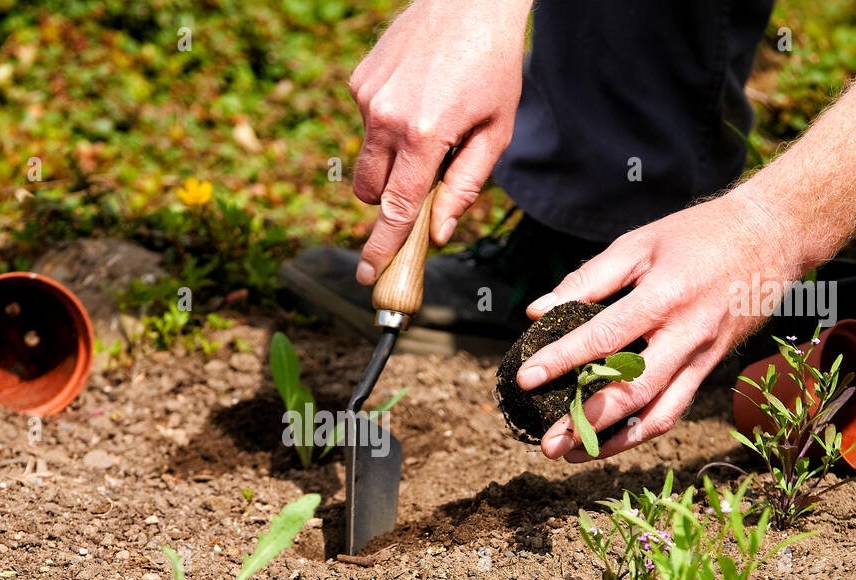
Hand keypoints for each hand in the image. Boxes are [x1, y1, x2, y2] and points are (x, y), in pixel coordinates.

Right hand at [349, 0, 529, 284]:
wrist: (468, 0)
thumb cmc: (493, 66)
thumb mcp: (496, 131)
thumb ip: (465, 187)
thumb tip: (437, 233)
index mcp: (425, 135)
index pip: (396, 208)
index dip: (382, 248)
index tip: (369, 276)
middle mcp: (387, 117)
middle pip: (371, 192)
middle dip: (389, 203)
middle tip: (418, 188)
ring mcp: (368, 98)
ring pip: (367, 159)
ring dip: (391, 161)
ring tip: (429, 124)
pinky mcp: (359, 81)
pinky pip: (367, 124)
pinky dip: (388, 125)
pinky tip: (417, 95)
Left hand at [516, 191, 807, 461]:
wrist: (772, 237)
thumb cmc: (698, 236)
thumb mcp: (639, 244)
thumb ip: (588, 279)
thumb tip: (537, 312)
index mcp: (665, 297)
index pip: (605, 338)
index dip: (562, 360)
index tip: (526, 379)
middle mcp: (687, 335)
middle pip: (634, 392)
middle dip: (587, 422)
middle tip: (547, 443)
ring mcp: (702, 358)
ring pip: (658, 415)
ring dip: (614, 443)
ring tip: (572, 455)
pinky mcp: (709, 369)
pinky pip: (673, 410)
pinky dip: (638, 431)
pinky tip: (606, 440)